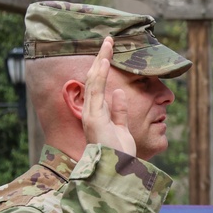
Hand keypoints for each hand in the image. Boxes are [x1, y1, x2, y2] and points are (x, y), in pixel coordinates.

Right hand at [82, 36, 135, 156]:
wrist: (114, 171)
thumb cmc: (117, 154)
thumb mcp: (122, 129)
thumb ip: (119, 112)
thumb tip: (120, 93)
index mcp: (97, 114)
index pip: (99, 86)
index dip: (103, 68)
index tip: (109, 54)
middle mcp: (91, 112)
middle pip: (94, 79)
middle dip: (101, 59)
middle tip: (108, 40)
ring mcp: (91, 113)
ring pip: (94, 81)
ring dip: (101, 61)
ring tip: (108, 44)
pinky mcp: (93, 117)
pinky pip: (96, 91)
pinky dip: (99, 75)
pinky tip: (104, 60)